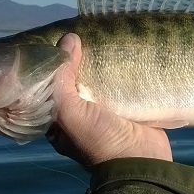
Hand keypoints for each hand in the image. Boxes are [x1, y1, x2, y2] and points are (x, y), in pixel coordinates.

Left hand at [46, 33, 172, 168]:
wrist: (143, 160)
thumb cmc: (101, 141)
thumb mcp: (71, 113)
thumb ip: (63, 79)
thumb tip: (69, 39)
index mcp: (60, 122)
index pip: (50, 88)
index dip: (51, 67)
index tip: (54, 41)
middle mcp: (80, 116)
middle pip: (75, 82)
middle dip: (77, 61)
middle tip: (81, 33)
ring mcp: (105, 112)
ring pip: (98, 81)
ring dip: (100, 63)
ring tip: (101, 36)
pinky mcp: (128, 107)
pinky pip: (120, 83)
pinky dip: (120, 69)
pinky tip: (121, 50)